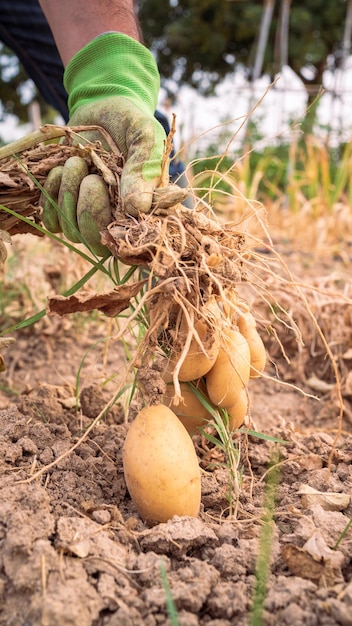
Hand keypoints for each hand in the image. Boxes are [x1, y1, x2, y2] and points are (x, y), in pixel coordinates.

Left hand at [41, 33, 186, 255]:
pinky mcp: (65, 209)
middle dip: (88, 209)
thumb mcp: (144, 138)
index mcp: (142, 210)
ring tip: (76, 162)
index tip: (103, 187)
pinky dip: (51, 196)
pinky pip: (52, 221)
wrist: (103, 107)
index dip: (114, 226)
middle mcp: (116, 220)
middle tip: (90, 175)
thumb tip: (137, 210)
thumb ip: (141, 171)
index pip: (129, 240)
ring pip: (72, 232)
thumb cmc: (131, 123)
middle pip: (96, 243)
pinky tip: (59, 171)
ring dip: (68, 195)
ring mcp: (89, 217)